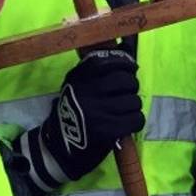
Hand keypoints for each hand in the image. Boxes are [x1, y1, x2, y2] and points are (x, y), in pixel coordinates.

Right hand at [16, 49, 142, 191]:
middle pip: (125, 81)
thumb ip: (97, 70)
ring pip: (133, 101)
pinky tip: (129, 123)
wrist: (59, 148)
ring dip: (134, 106)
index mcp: (78, 78)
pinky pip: (135, 119)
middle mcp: (87, 92)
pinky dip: (136, 121)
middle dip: (132, 86)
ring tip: (126, 111)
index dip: (125, 64)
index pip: (109, 62)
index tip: (130, 69)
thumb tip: (126, 46)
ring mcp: (97, 111)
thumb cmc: (73, 114)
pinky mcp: (107, 130)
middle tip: (127, 93)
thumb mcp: (76, 87)